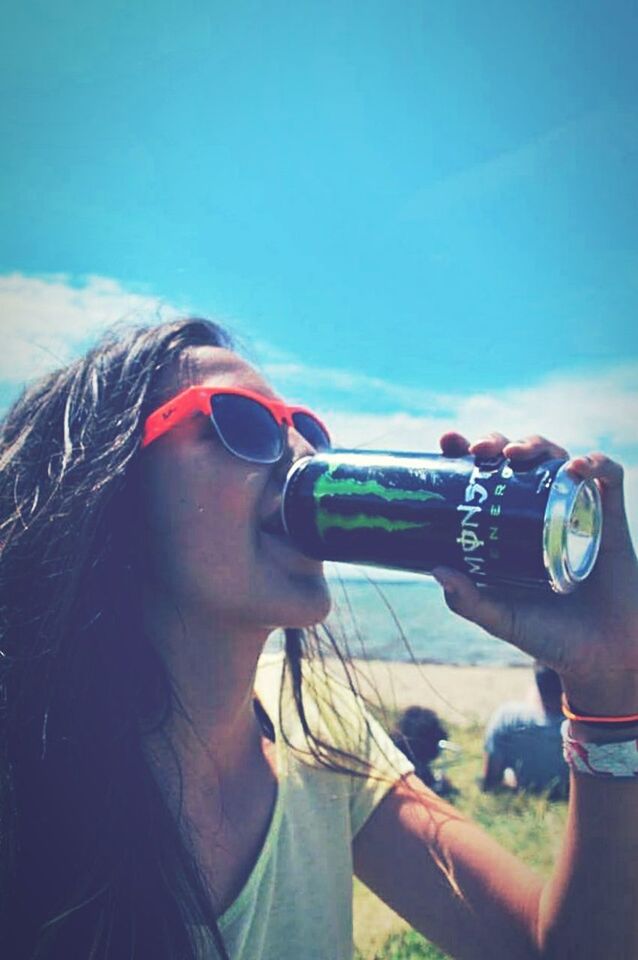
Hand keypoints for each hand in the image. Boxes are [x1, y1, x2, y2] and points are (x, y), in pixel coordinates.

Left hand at [433, 431, 637, 715]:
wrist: (600, 658)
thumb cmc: (547, 636)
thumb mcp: (500, 617)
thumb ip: (469, 601)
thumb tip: (436, 570)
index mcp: (508, 524)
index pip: (485, 474)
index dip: (466, 451)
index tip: (447, 443)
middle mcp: (539, 511)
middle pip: (518, 457)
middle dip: (497, 441)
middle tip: (479, 450)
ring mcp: (575, 511)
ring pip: (557, 457)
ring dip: (535, 444)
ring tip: (516, 454)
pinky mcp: (610, 520)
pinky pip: (609, 479)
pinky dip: (595, 464)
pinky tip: (576, 467)